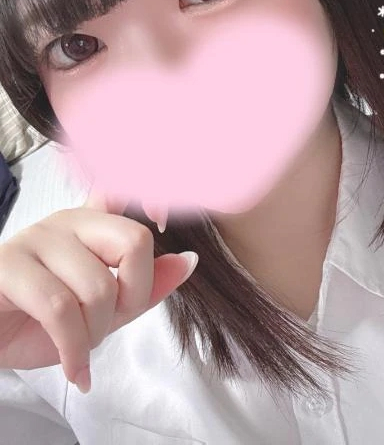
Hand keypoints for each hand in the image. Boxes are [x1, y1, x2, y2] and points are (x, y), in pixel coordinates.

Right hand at [0, 188, 196, 392]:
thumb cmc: (43, 323)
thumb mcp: (107, 309)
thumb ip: (147, 285)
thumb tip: (189, 260)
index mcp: (96, 222)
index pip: (131, 189)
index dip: (156, 195)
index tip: (165, 218)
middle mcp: (70, 220)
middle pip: (134, 242)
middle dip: (133, 296)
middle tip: (111, 322)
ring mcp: (37, 237)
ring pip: (98, 285)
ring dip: (96, 333)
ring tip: (81, 347)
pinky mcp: (7, 264)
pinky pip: (59, 307)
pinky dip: (74, 349)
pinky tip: (75, 369)